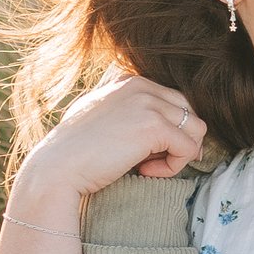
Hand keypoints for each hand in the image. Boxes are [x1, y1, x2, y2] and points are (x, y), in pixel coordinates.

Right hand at [14, 73, 208, 210]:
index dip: (169, 130)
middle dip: (180, 140)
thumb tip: (161, 128)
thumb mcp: (101, 117)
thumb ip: (128, 111)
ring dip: (178, 154)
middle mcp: (141, 86)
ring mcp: (149, 104)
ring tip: (149, 167)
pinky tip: (145, 172)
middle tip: (154, 162)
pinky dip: (174, 167)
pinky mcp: (154, 126)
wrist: (56, 168)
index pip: (174, 101)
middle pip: (190, 112)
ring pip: (196, 130)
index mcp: (129, 81)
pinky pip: (188, 149)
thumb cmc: (73, 152)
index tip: (146, 152)